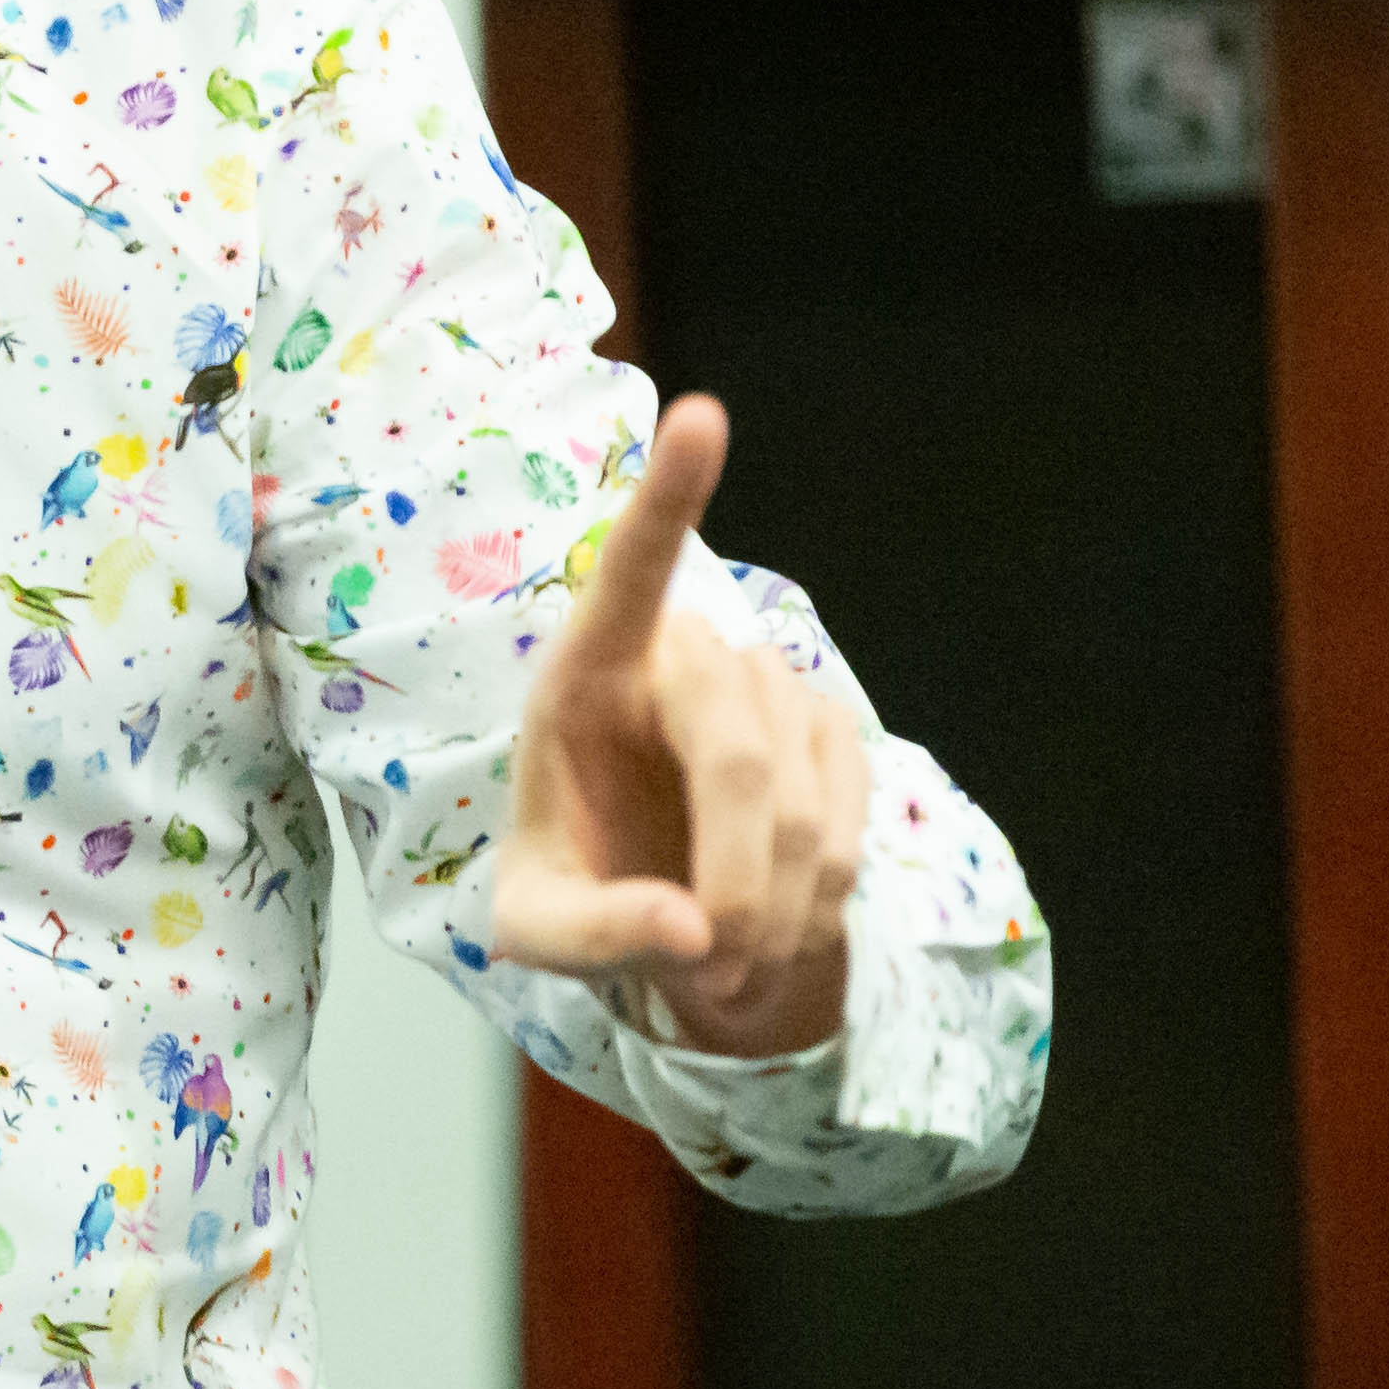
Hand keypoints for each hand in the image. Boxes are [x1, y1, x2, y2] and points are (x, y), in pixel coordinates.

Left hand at [487, 394, 866, 1059]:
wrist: (657, 917)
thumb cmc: (571, 895)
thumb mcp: (541, 934)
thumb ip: (596, 931)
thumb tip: (691, 934)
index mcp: (585, 675)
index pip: (628, 574)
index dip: (669, 498)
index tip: (699, 414)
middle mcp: (682, 660)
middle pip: (738, 756)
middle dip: (733, 883)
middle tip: (702, 974)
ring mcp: (769, 689)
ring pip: (799, 804)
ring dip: (768, 911)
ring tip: (719, 963)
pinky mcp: (832, 734)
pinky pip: (847, 827)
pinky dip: (814, 905)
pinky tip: (773, 928)